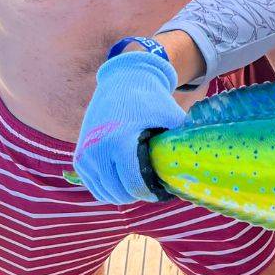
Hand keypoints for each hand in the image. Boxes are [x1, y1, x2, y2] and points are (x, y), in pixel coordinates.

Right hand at [74, 53, 184, 204]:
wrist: (123, 80)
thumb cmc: (152, 101)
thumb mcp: (171, 118)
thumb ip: (180, 143)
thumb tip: (195, 169)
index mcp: (120, 141)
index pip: (133, 185)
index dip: (151, 193)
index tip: (162, 190)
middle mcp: (97, 149)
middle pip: (119, 193)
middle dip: (138, 194)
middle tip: (152, 186)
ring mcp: (85, 154)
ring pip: (104, 193)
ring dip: (122, 193)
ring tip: (139, 182)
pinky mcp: (79, 156)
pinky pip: (93, 185)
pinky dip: (108, 187)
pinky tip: (123, 179)